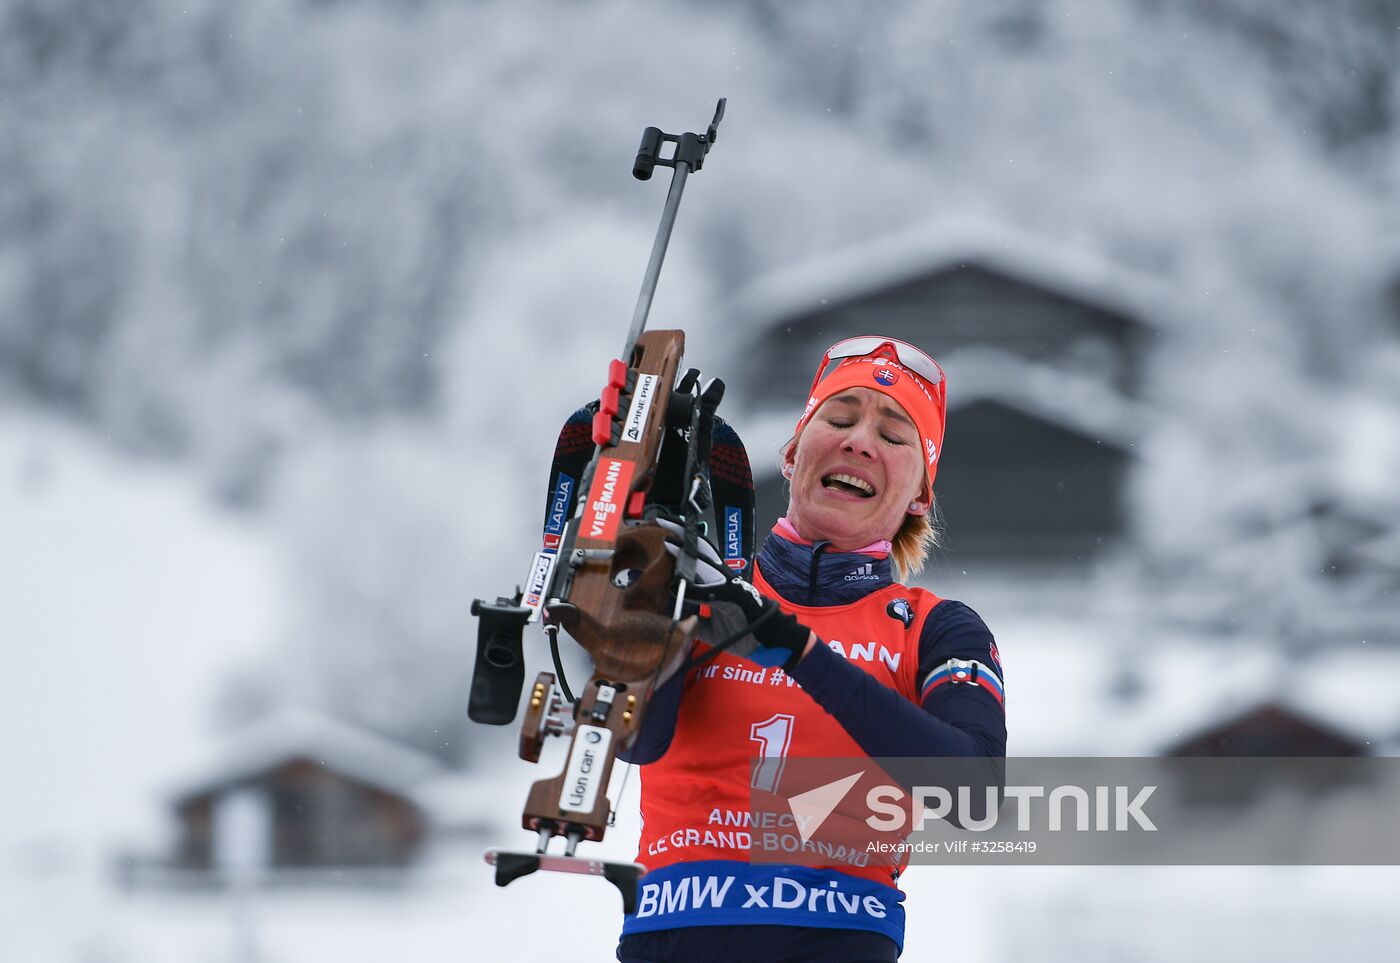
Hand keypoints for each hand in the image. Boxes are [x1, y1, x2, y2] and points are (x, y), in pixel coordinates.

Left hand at [655, 519, 811, 671]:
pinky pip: (708, 589)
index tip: (665, 534)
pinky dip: (692, 588)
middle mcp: (722, 576)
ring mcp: (728, 583)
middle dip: (682, 534)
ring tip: (668, 541)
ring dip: (685, 552)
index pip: (698, 556)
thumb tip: (678, 620)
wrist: (765, 639)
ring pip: (704, 561)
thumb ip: (695, 619)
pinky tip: (676, 584)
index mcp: (717, 580)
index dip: (682, 543)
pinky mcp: (731, 595)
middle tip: (662, 521)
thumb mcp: (709, 627)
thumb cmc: (741, 631)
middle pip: (700, 549)